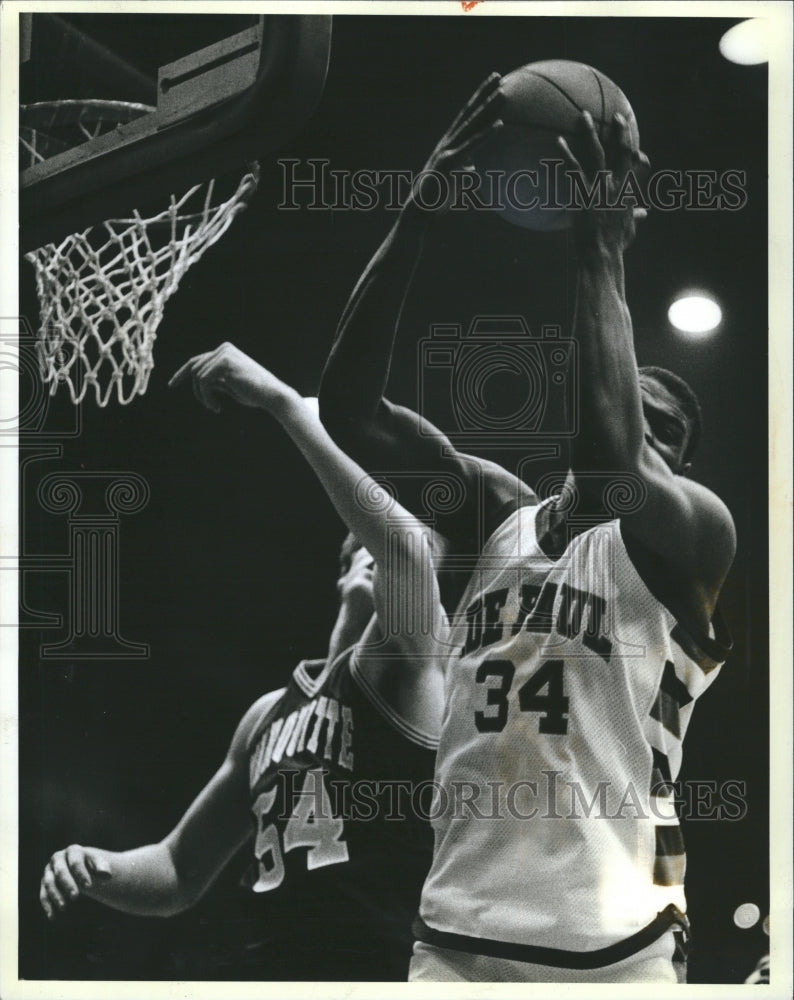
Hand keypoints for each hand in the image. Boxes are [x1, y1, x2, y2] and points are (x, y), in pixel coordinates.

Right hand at [40, 845, 110, 919]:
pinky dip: (47, 905)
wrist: (82, 867)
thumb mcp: (98, 864)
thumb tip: (106, 875)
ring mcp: (49, 870)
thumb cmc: (92, 865)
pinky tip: (53, 916)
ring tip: (64, 907)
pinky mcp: (44, 883)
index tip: (89, 886)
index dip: (81, 874)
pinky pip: (43, 894)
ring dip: (56, 895)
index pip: (75, 862)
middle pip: (61, 871)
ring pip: (49, 883)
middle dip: (68, 884)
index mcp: (73, 851)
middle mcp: (58, 858)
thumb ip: (102, 867)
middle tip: (76, 897)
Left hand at [169, 342, 289, 413]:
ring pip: (198, 376)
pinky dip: (206, 397)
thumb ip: (216, 380)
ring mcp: (224, 354)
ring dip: (203, 396)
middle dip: (196, 389)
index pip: (197, 360)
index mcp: (226, 352)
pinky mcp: (224, 363)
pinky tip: (217, 406)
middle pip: (195, 368)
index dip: (182, 373)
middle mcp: (224, 349)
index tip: (171, 384)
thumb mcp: (231, 386)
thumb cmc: (254, 393)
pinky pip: (204, 381)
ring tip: (215, 407)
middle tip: (208, 406)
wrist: (271, 395)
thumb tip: (199, 381)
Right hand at [404, 72, 503, 215]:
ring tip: (503, 93)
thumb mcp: (455, 181)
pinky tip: (500, 125)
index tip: (491, 85)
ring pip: (471, 124)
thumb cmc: (436, 199)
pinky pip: (472, 146)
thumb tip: (473, 170)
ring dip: (487, 108)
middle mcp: (448, 142)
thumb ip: (465, 171)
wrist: (419, 212)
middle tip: (497, 75)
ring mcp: (448, 150)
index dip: (478, 100)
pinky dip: (486, 135)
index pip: (466, 118)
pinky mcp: (450, 162)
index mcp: (450, 144)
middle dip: (483, 93)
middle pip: (469, 113)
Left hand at [557, 111, 649, 253]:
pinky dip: (566, 154)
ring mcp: (601, 188)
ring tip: (583, 116)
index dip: (637, 153)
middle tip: (617, 116)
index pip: (639, 166)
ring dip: (590, 133)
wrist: (602, 255)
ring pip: (597, 153)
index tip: (634, 145)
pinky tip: (558, 141)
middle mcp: (618, 186)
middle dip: (620, 132)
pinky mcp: (584, 194)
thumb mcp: (629, 230)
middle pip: (621, 151)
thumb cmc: (615, 246)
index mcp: (629, 192)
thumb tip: (645, 213)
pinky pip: (574, 169)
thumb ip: (636, 217)